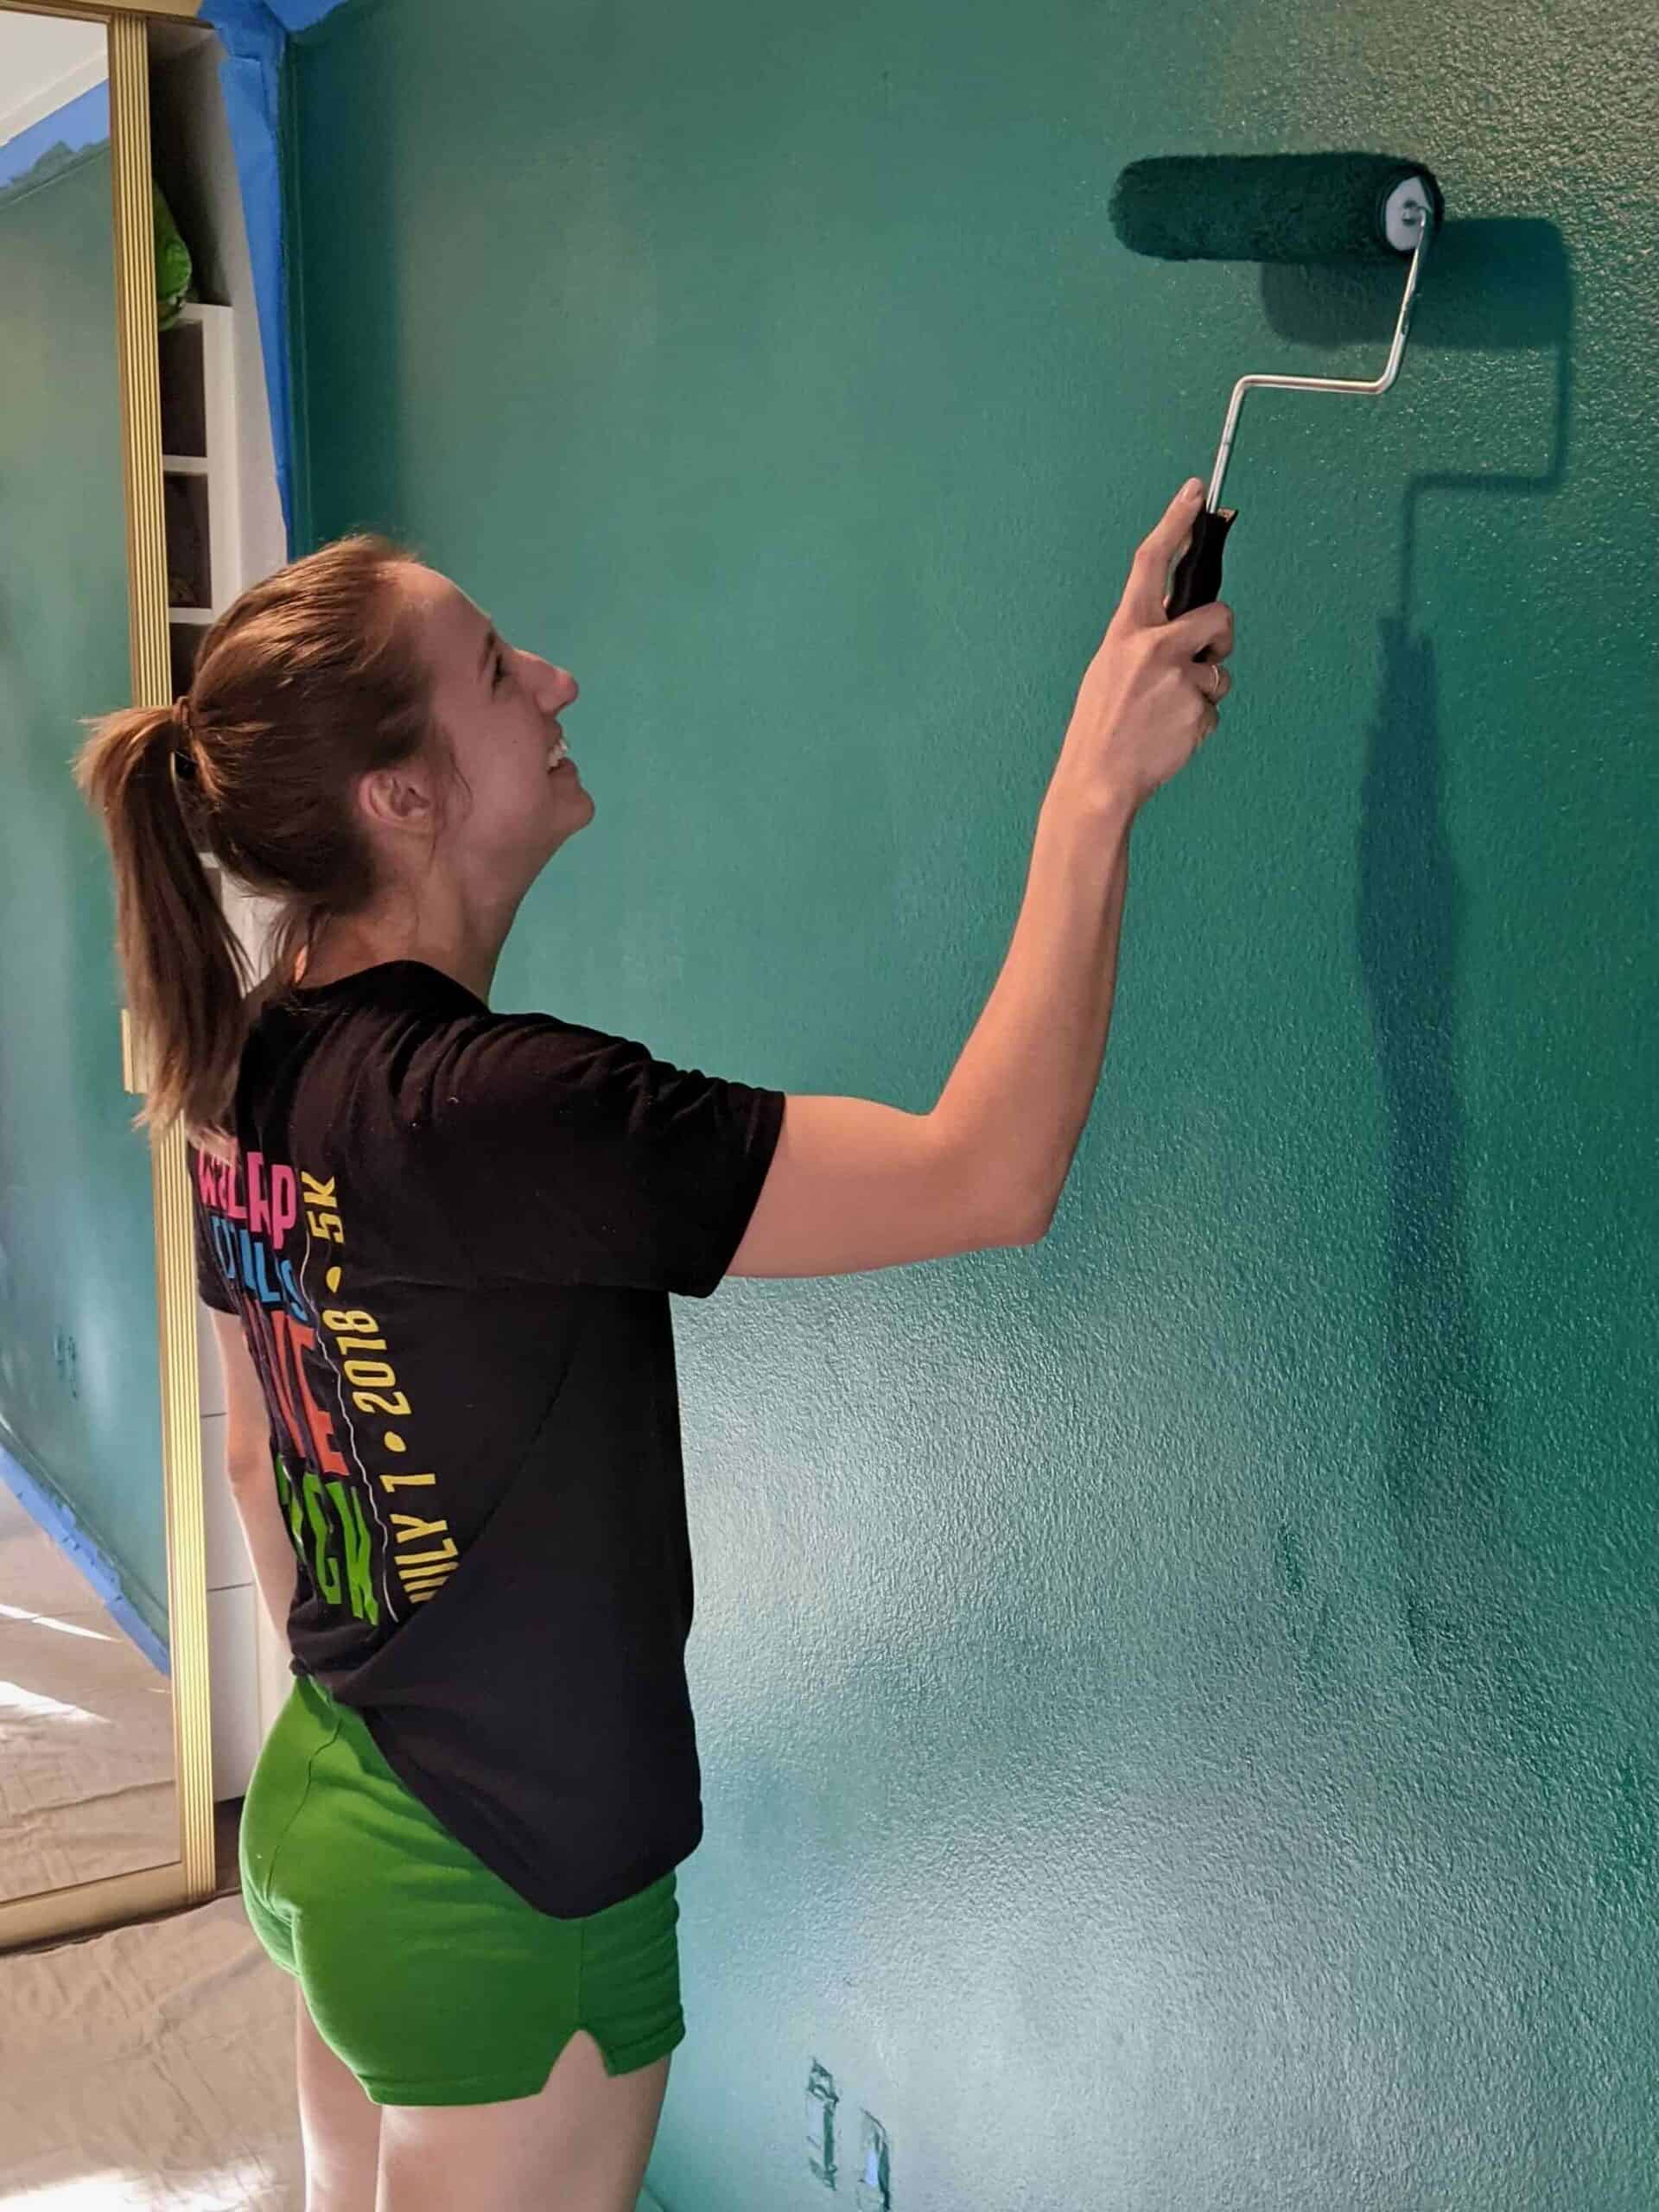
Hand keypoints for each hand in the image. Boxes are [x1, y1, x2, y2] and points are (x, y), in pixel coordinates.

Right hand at [1055, 479, 1235, 813]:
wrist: (1097, 780)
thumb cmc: (1100, 726)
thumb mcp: (1110, 669)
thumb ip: (1146, 642)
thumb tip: (1188, 626)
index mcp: (1125, 631)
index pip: (1152, 562)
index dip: (1176, 522)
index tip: (1198, 492)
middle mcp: (1154, 646)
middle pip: (1218, 616)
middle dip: (1220, 637)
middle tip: (1205, 660)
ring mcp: (1179, 678)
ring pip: (1221, 671)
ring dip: (1206, 689)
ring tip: (1167, 714)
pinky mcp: (1198, 710)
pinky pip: (1214, 708)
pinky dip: (1198, 722)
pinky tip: (1170, 736)